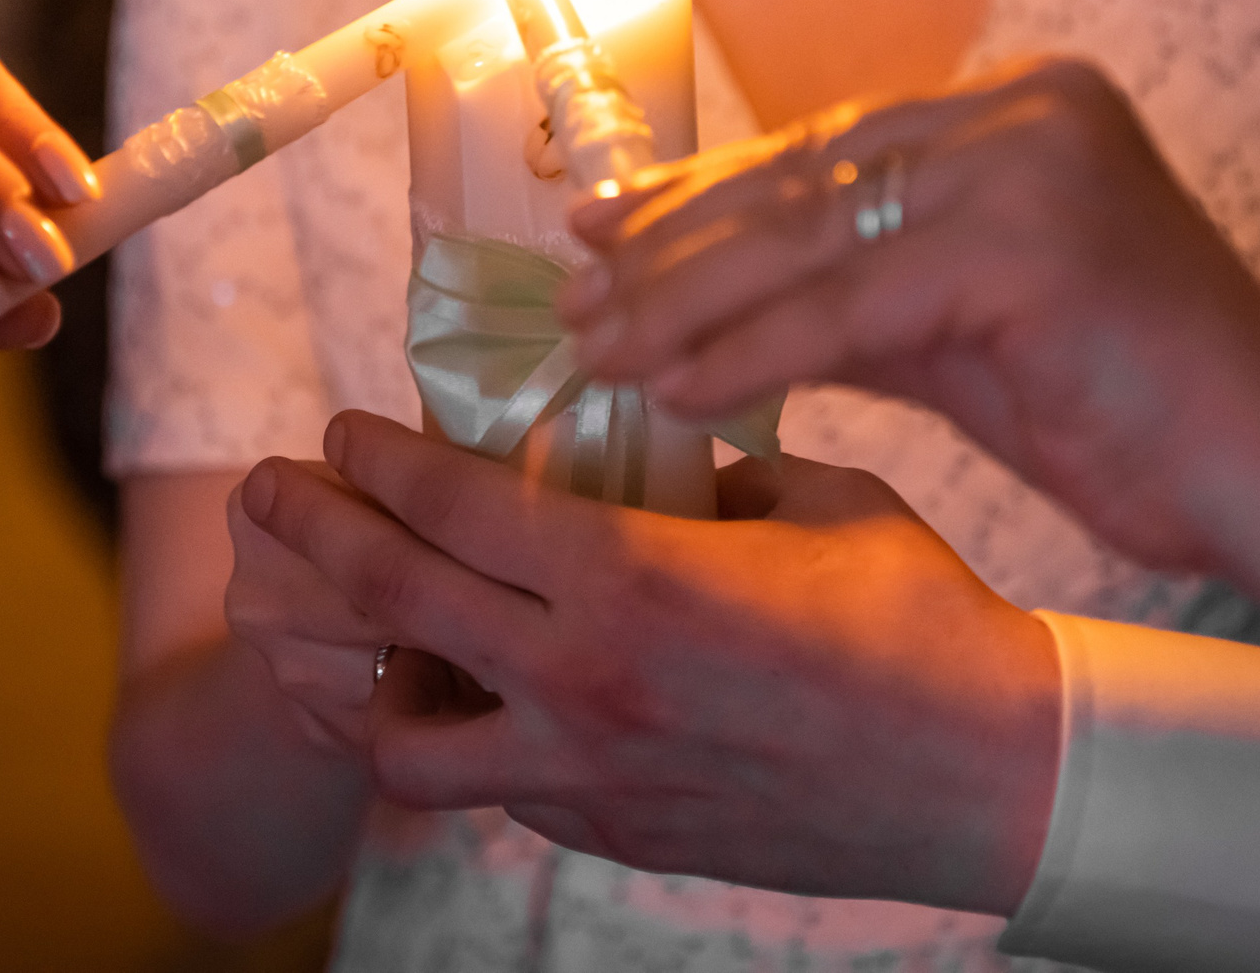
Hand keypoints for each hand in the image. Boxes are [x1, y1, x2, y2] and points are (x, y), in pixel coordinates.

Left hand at [239, 410, 1062, 915]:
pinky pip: (498, 790)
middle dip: (312, 531)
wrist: (991, 777)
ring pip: (409, 740)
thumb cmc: (920, 618)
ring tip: (357, 636)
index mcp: (632, 574)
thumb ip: (705, 473)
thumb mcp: (812, 498)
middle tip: (268, 493)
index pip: (452, 502)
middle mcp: (585, 678)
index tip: (342, 425)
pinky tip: (481, 700)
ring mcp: (590, 772)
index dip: (377, 456)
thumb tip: (644, 456)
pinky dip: (466, 741)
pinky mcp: (615, 834)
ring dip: (362, 676)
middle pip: (393, 598)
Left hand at [558, 57, 1259, 574]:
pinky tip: (675, 390)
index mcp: (1020, 105)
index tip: (606, 230)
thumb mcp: (968, 330)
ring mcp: (1028, 165)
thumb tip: (713, 301)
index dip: (704, 193)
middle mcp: (1023, 109)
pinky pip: (848, 307)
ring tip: (595, 347)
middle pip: (803, 180)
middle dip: (675, 245)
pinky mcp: (1025, 245)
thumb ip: (858, 293)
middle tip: (575, 291)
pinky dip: (751, 351)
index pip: (824, 148)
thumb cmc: (1136, 412)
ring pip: (809, 240)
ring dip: (686, 301)